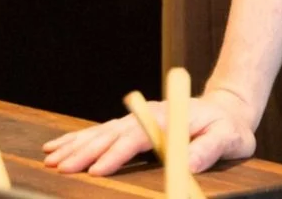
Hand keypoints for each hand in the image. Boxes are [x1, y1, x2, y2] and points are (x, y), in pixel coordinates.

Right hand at [42, 88, 256, 175]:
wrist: (227, 110)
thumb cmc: (228, 128)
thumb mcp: (229, 138)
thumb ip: (210, 148)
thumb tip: (189, 163)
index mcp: (171, 118)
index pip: (139, 136)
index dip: (117, 153)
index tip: (97, 170)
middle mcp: (151, 114)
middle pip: (114, 132)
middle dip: (86, 151)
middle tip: (61, 168)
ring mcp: (140, 117)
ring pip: (103, 131)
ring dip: (77, 145)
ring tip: (51, 159)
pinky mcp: (134, 124)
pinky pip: (102, 131)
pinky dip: (78, 139)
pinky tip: (56, 146)